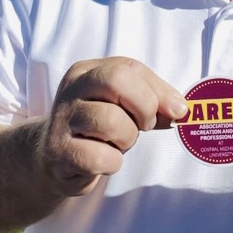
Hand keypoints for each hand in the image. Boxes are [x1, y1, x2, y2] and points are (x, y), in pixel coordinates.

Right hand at [37, 57, 188, 197]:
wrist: (51, 158)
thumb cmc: (97, 128)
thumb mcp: (123, 104)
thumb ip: (152, 100)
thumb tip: (180, 109)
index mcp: (88, 71)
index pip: (130, 68)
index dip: (159, 91)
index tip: (176, 111)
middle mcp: (71, 89)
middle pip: (118, 81)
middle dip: (144, 107)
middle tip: (143, 125)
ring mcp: (62, 119)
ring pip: (113, 122)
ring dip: (127, 139)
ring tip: (117, 143)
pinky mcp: (58, 151)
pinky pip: (102, 157)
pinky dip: (113, 163)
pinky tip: (102, 160)